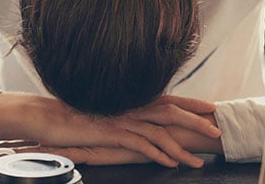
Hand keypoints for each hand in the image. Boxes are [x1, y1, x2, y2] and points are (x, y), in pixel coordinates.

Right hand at [19, 113, 222, 165]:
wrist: (47, 116)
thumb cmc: (75, 117)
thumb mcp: (105, 114)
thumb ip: (124, 115)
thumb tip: (139, 122)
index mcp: (131, 100)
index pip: (167, 99)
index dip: (191, 102)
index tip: (211, 107)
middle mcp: (130, 107)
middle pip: (171, 111)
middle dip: (196, 121)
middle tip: (217, 131)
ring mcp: (122, 119)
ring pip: (161, 132)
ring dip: (182, 148)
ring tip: (198, 162)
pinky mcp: (112, 133)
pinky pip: (142, 145)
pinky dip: (159, 155)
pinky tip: (171, 164)